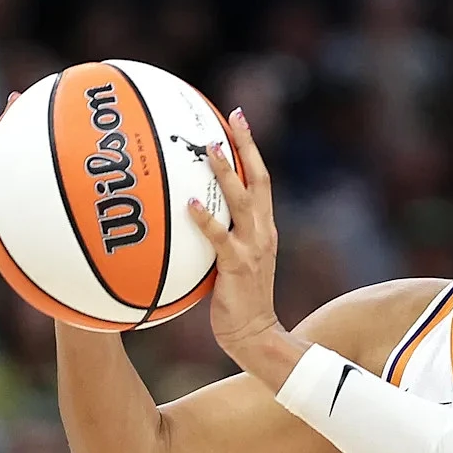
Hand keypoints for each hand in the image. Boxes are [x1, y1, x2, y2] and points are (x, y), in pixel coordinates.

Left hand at [188, 107, 283, 353]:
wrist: (255, 334)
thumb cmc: (239, 301)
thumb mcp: (234, 261)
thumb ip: (221, 236)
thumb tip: (189, 214)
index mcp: (264, 229)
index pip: (261, 180)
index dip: (251, 148)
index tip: (238, 119)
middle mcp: (263, 232)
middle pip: (258, 180)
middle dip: (246, 147)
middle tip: (232, 118)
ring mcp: (252, 248)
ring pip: (241, 202)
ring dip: (226, 173)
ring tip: (210, 148)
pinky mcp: (237, 267)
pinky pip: (220, 238)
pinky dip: (205, 219)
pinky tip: (189, 202)